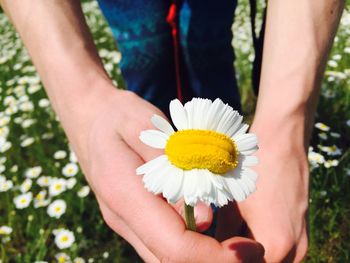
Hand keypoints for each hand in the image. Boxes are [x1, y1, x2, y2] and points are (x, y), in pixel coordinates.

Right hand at [69, 88, 264, 261]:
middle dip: (215, 261)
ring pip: (167, 258)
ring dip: (205, 256)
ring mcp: (126, 223)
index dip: (214, 256)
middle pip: (171, 261)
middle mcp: (124, 219)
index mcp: (125, 196)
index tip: (250, 248)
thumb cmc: (118, 114)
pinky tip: (212, 225)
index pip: (174, 247)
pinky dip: (193, 245)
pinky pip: (164, 245)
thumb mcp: (145, 125)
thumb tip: (207, 218)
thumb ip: (174, 166)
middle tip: (252, 248)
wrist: (89, 117)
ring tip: (238, 241)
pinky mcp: (133, 220)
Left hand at [216, 123, 308, 261]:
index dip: (226, 256)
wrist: (282, 141)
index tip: (213, 246)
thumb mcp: (230, 205)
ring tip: (231, 230)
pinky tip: (246, 224)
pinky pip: (280, 247)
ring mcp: (302, 241)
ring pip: (269, 258)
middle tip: (219, 239)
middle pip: (259, 262)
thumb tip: (212, 250)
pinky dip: (261, 240)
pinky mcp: (302, 229)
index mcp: (275, 245)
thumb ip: (222, 237)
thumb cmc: (252, 168)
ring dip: (250, 249)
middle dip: (237, 253)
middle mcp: (295, 250)